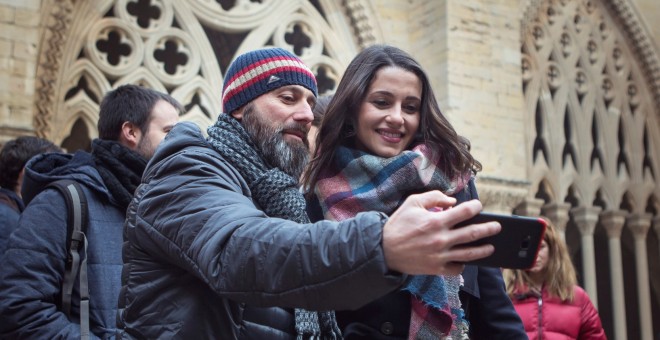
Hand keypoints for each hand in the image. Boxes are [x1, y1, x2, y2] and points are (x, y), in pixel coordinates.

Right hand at [382, 191, 500, 275]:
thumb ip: (433, 197)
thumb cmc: (398, 225)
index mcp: (436, 221)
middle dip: (488, 229)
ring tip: (491, 246)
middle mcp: (441, 239)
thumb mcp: (412, 202)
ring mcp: (440, 256)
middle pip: (473, 234)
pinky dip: (463, 265)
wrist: (383, 249)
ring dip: (483, 250)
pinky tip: (467, 260)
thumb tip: (452, 201)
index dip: (475, 207)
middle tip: (497, 227)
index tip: (478, 206)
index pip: (464, 212)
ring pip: (469, 254)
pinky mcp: (436, 268)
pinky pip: (456, 268)